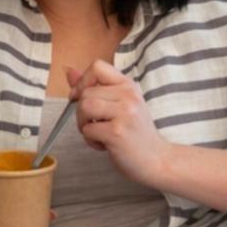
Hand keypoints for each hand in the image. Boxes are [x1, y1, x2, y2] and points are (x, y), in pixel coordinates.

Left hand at [68, 61, 172, 189]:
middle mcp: (128, 96)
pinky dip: (90, 140)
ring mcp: (124, 113)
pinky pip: (87, 130)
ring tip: (98, 134)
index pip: (97, 67)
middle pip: (86, 92)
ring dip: (84, 124)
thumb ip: (96, 88)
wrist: (157, 159)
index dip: (82, 81)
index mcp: (128, 86)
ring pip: (84, 108)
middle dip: (81, 111)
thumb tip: (69, 72)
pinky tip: (105, 145)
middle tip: (95, 125)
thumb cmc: (136, 134)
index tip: (79, 97)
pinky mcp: (117, 132)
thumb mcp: (121, 105)